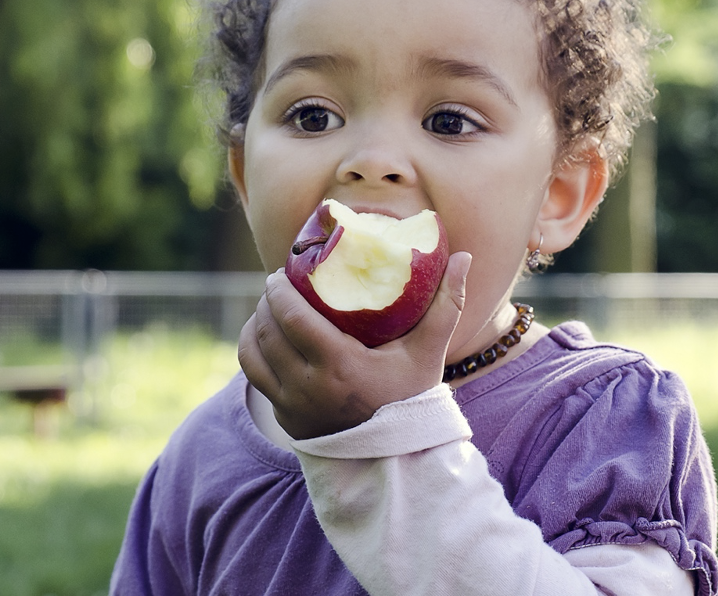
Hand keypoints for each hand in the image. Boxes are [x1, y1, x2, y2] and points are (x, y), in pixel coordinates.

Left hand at [238, 252, 470, 439]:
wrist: (396, 460)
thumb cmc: (412, 399)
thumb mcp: (429, 352)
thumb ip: (448, 304)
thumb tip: (465, 257)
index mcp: (339, 366)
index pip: (292, 318)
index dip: (278, 291)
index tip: (279, 273)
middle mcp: (308, 387)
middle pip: (269, 332)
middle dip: (265, 302)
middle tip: (274, 284)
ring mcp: (292, 406)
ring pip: (254, 354)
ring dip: (254, 325)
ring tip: (266, 308)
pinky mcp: (284, 418)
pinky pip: (255, 377)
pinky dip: (252, 352)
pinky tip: (262, 337)